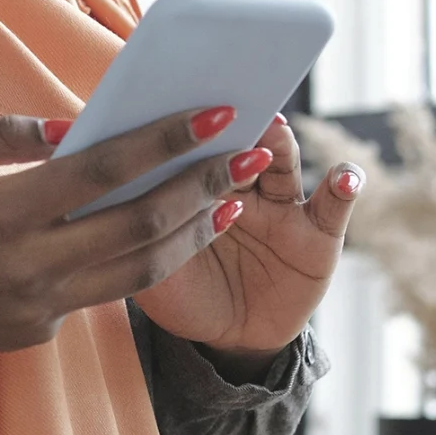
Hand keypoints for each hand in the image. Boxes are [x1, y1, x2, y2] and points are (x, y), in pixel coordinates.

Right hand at [0, 108, 259, 395]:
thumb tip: (68, 126)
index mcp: (0, 214)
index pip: (101, 172)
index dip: (165, 142)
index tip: (215, 114)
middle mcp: (28, 267)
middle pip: (138, 224)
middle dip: (202, 185)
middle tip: (248, 151)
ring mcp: (38, 307)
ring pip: (138, 270)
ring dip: (193, 232)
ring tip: (232, 198)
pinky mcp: (40, 332)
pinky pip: (104, 292)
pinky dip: (147, 260)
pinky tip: (174, 231)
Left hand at [133, 115, 363, 377]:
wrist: (226, 339)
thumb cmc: (180, 292)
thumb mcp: (148, 260)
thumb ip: (132, 223)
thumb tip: (91, 185)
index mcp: (194, 183)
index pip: (190, 143)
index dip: (179, 123)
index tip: (166, 94)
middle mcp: (240, 184)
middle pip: (237, 142)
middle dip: (232, 121)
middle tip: (222, 104)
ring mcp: (281, 207)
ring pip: (283, 162)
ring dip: (279, 143)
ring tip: (273, 128)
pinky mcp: (318, 236)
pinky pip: (335, 207)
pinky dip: (344, 187)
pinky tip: (343, 178)